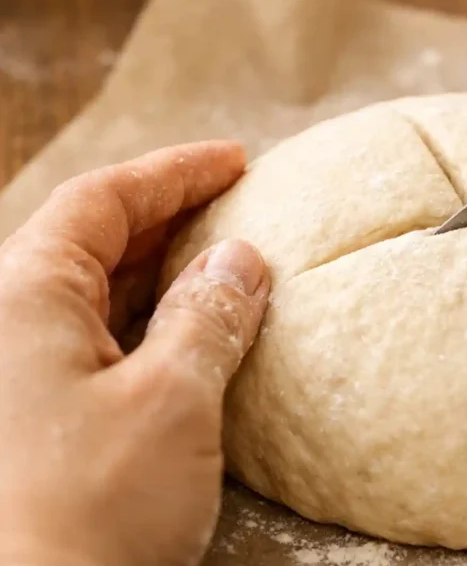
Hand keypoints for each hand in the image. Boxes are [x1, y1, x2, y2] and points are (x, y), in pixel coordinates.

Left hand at [0, 142, 269, 565]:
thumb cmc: (88, 512)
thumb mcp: (171, 401)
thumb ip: (208, 319)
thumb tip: (239, 260)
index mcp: (22, 299)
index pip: (101, 202)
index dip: (173, 172)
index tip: (235, 159)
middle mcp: (8, 329)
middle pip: (91, 245)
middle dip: (169, 220)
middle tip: (237, 207)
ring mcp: (19, 379)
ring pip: (94, 300)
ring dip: (162, 276)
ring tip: (226, 266)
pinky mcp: (39, 427)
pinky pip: (95, 351)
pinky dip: (150, 331)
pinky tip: (196, 341)